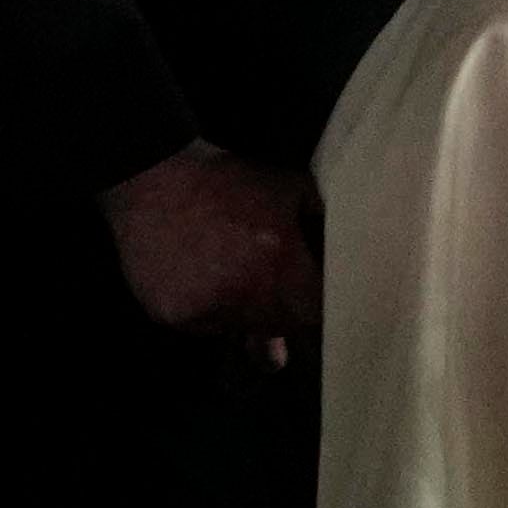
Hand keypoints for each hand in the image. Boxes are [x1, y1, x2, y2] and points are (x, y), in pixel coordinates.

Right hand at [102, 141, 316, 359]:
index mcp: (280, 263)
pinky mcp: (173, 316)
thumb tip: (357, 254)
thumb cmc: (228, 183)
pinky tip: (205, 276)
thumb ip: (327, 224)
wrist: (150, 180)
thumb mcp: (291, 190)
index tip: (322, 299)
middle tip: (273, 277)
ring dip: (251, 311)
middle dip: (290, 309)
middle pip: (285, 325)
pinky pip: (208, 327)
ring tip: (234, 268)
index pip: (320, 314)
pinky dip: (213, 311)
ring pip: (246, 327)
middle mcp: (245, 293)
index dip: (325, 308)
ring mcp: (206, 308)